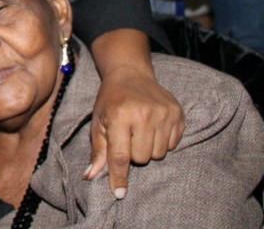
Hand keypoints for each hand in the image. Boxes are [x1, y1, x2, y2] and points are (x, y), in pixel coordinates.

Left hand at [85, 64, 184, 198]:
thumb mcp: (98, 123)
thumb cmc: (110, 101)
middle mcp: (143, 114)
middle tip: (127, 137)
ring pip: (158, 154)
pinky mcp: (178, 113)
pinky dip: (162, 141)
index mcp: (120, 116)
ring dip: (148, 149)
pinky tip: (153, 127)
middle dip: (133, 154)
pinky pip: (173, 145)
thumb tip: (90, 176)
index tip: (119, 194)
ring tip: (140, 131)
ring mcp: (163, 113)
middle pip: (142, 158)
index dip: (119, 177)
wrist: (130, 74)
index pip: (120, 156)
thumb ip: (98, 151)